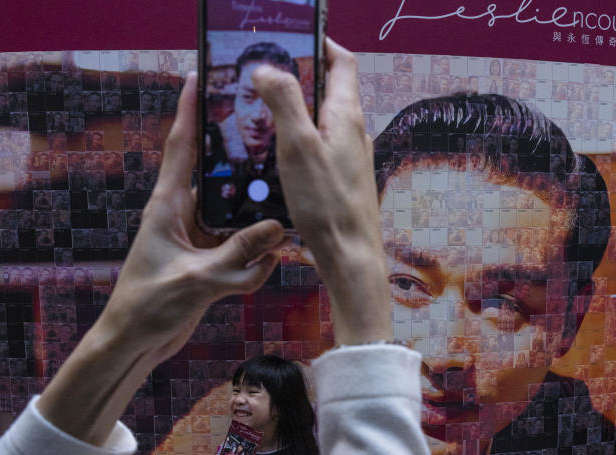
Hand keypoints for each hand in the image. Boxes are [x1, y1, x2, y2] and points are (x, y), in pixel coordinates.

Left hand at [36, 72, 284, 445]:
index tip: (201, 77)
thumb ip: (238, 256)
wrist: (134, 343)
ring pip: (237, 216)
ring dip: (257, 224)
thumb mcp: (196, 280)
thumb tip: (278, 229)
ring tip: (285, 220)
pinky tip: (264, 269)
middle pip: (219, 177)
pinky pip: (242, 249)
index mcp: (168, 207)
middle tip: (274, 144)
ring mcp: (197, 238)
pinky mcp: (208, 261)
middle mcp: (183, 215)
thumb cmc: (148, 306)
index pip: (182, 148)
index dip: (191, 111)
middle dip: (244, 164)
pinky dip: (255, 261)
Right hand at [251, 38, 391, 345]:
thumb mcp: (297, 146)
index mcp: (346, 115)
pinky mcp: (344, 181)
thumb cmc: (327, 205)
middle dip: (298, 77)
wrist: (351, 257)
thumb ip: (283, 102)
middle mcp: (354, 133)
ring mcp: (351, 158)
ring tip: (261, 113)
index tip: (294, 36)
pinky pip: (320, 148)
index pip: (342, 62)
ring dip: (295, 111)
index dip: (321, 43)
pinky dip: (299, 141)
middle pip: (329, 90)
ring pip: (322, 121)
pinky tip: (276, 155)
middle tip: (263, 75)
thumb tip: (267, 68)